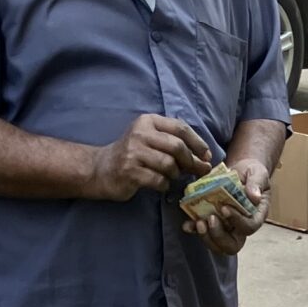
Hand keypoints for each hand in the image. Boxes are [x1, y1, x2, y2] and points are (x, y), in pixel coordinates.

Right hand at [94, 113, 213, 198]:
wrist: (101, 169)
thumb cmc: (132, 155)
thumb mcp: (150, 139)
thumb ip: (173, 142)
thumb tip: (204, 158)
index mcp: (148, 121)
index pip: (180, 128)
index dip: (198, 143)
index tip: (207, 156)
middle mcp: (140, 133)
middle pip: (177, 147)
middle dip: (191, 161)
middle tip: (198, 171)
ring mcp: (134, 152)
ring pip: (169, 164)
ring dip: (176, 174)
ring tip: (172, 176)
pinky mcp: (130, 171)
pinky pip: (159, 180)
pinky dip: (164, 185)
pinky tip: (160, 184)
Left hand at [189, 160, 270, 254]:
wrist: (241, 170)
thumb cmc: (252, 172)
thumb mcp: (258, 174)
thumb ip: (256, 184)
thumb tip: (254, 197)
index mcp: (255, 217)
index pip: (248, 227)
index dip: (237, 221)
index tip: (224, 208)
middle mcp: (240, 227)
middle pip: (232, 245)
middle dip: (219, 236)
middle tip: (211, 220)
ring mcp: (226, 227)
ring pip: (216, 243)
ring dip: (206, 236)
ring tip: (199, 222)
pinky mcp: (212, 221)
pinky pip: (203, 231)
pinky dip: (194, 229)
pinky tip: (187, 225)